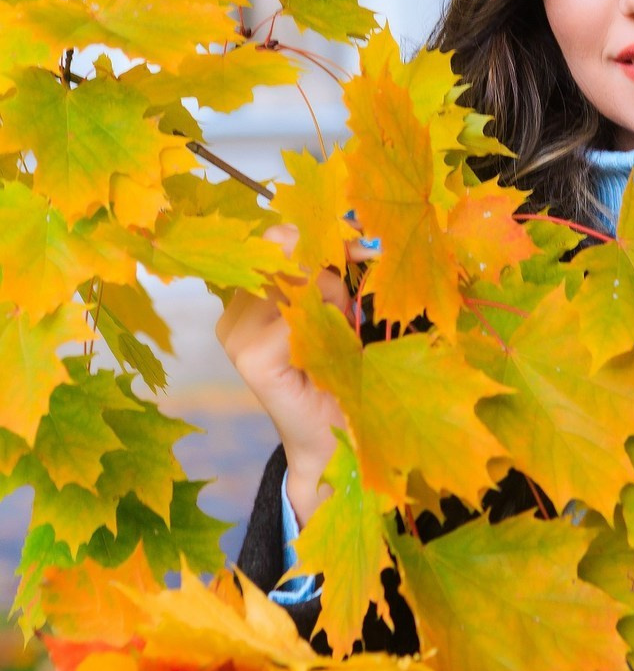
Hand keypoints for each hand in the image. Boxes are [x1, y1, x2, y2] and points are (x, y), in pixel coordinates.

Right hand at [215, 224, 372, 525]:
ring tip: (341, 332)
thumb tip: (360, 231)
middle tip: (363, 277)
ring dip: (335, 298)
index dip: (319, 234)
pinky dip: (329, 325)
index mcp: (248, 299)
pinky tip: (333, 350)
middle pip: (285, 252)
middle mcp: (233, 315)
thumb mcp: (335, 310)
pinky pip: (299, 314)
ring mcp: (236, 337)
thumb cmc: (341, 373)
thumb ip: (332, 270)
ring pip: (298, 281)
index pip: (276, 241)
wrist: (338, 440)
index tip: (363, 243)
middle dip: (334, 260)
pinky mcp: (252, 359)